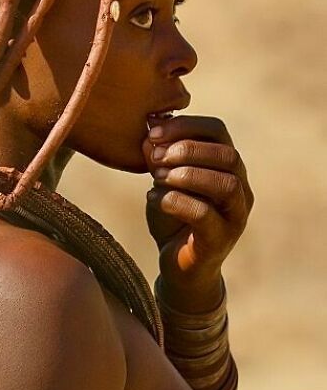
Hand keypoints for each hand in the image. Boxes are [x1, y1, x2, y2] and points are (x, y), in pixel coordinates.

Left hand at [142, 116, 253, 306]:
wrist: (178, 264)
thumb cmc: (173, 215)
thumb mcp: (163, 179)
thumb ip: (159, 156)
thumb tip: (149, 130)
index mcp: (227, 165)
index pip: (217, 130)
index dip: (186, 125)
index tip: (153, 131)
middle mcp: (240, 188)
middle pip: (228, 155)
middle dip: (188, 150)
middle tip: (156, 156)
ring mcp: (235, 216)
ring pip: (226, 185)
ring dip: (187, 175)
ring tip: (157, 177)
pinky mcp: (220, 241)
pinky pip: (205, 216)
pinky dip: (176, 201)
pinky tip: (153, 198)